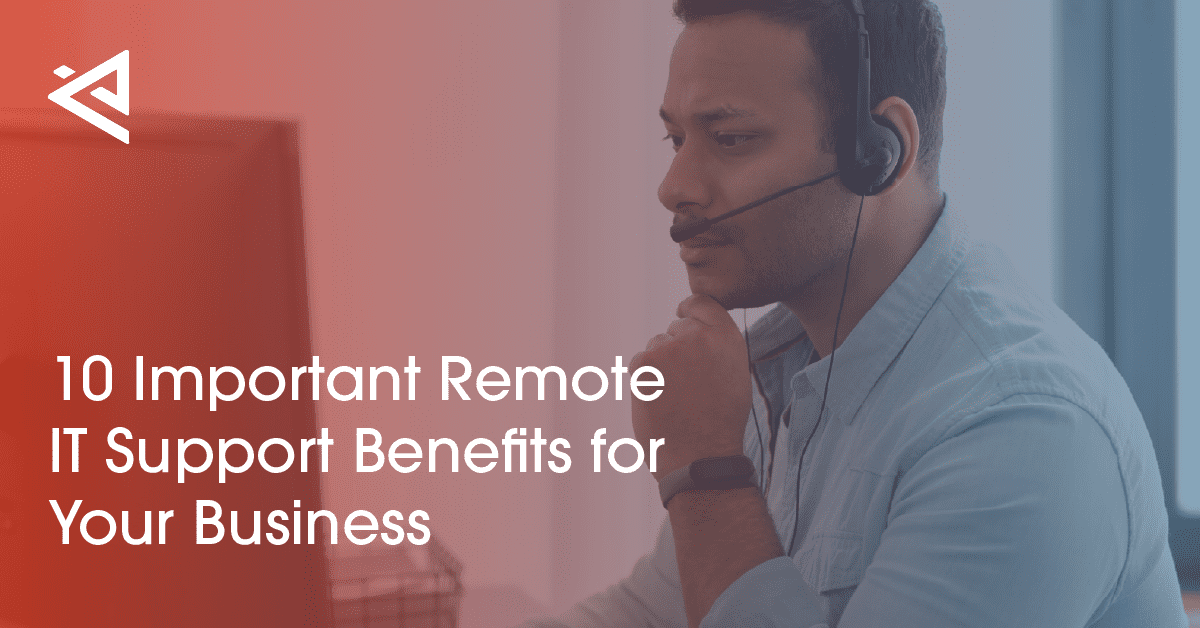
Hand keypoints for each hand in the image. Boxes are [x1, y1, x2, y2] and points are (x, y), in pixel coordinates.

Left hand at [630, 294, 750, 479]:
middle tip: (686, 385)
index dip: (689, 311)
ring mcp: (670, 348)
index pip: (701, 302)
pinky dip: (644, 380)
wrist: (700, 458)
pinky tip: (659, 402)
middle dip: (675, 349)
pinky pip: (639, 362)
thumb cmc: (719, 423)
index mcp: (727, 337)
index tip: (683, 317)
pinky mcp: (645, 363)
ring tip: (675, 398)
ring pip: (655, 346)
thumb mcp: (734, 375)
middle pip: (675, 328)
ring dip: (659, 366)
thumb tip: (691, 324)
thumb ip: (717, 345)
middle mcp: (700, 336)